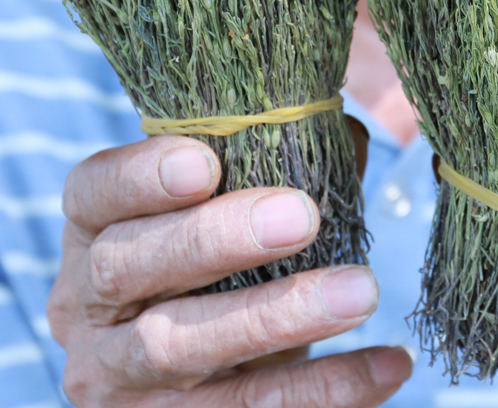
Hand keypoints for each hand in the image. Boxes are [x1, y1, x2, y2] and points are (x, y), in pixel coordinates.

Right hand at [48, 133, 411, 406]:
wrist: (193, 355)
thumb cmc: (213, 253)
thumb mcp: (223, 204)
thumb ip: (274, 160)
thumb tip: (345, 134)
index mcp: (95, 227)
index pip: (94, 191)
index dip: (140, 176)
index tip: (204, 162)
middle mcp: (89, 302)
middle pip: (128, 266)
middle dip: (215, 239)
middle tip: (301, 217)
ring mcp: (119, 373)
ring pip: (181, 345)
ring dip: (278, 317)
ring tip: (361, 292)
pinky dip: (325, 387)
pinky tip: (389, 363)